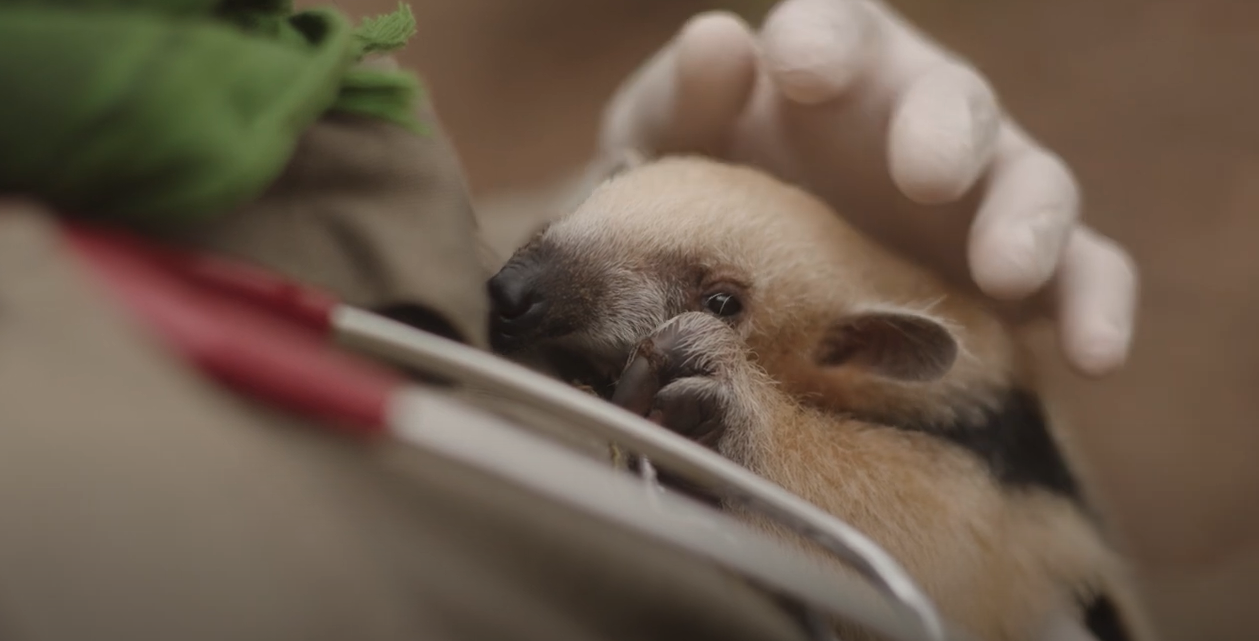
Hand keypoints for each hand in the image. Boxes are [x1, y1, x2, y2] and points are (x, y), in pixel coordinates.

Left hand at [597, 0, 1136, 377]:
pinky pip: (1083, 277)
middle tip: (925, 175)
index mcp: (832, 69)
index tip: (801, 71)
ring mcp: (978, 195)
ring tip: (1007, 273)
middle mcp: (917, 118)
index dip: (825, 42)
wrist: (739, 292)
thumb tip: (719, 43)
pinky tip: (1093, 355)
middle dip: (946, 131)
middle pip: (954, 101)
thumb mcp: (668, 143)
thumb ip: (686, 96)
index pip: (839, 30)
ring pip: (1034, 184)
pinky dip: (1097, 307)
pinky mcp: (1020, 275)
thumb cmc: (702, 193)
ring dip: (1029, 223)